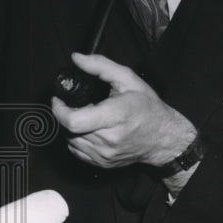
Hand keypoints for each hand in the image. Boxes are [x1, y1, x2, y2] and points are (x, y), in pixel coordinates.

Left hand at [50, 52, 195, 169]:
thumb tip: (77, 59)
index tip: (59, 100)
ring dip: (73, 127)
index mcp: (115, 116)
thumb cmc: (148, 108)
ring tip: (89, 117)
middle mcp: (108, 139)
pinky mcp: (103, 163)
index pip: (73, 121)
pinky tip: (92, 130)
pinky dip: (78, 139)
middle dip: (69, 114)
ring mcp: (105, 154)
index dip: (60, 109)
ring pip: (71, 140)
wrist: (164, 137)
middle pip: (70, 128)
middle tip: (82, 106)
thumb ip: (100, 66)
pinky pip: (77, 150)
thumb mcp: (128, 79)